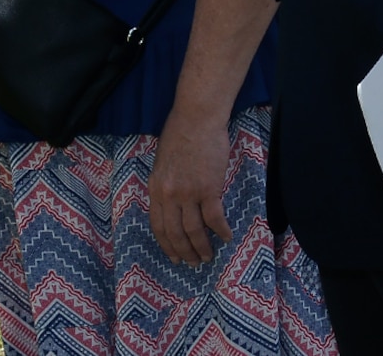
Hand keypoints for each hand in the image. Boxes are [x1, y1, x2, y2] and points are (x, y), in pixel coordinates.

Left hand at [149, 108, 233, 265]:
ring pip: (194, 230)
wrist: (197, 119)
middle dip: (185, 252)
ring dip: (202, 247)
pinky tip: (227, 237)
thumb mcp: (162, 164)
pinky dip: (221, 230)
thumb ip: (166, 186)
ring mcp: (188, 193)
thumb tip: (173, 204)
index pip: (158, 227)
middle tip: (194, 263)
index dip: (167, 246)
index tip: (175, 257)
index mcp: (155, 190)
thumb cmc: (181, 134)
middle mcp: (168, 196)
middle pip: (175, 233)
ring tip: (208, 256)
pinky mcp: (208, 188)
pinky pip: (214, 218)